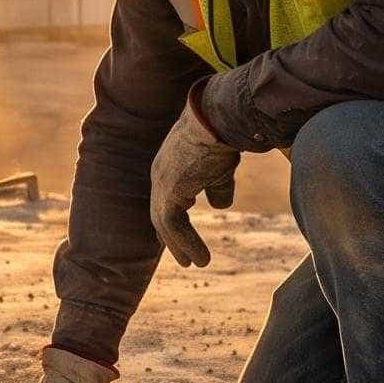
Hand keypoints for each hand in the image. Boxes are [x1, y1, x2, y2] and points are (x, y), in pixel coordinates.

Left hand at [149, 98, 238, 267]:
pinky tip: (201, 258)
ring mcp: (162, 182)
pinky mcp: (169, 190)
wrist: (220, 118)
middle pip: (160, 214)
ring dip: (180, 245)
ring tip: (196, 264)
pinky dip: (186, 243)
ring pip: (165, 222)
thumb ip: (217, 187)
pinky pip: (173, 224)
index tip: (179, 239)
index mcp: (169, 166)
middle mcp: (160, 174)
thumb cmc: (223, 136)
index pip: (164, 199)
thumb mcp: (220, 167)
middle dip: (171, 238)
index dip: (172, 222)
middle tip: (184, 260)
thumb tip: (219, 206)